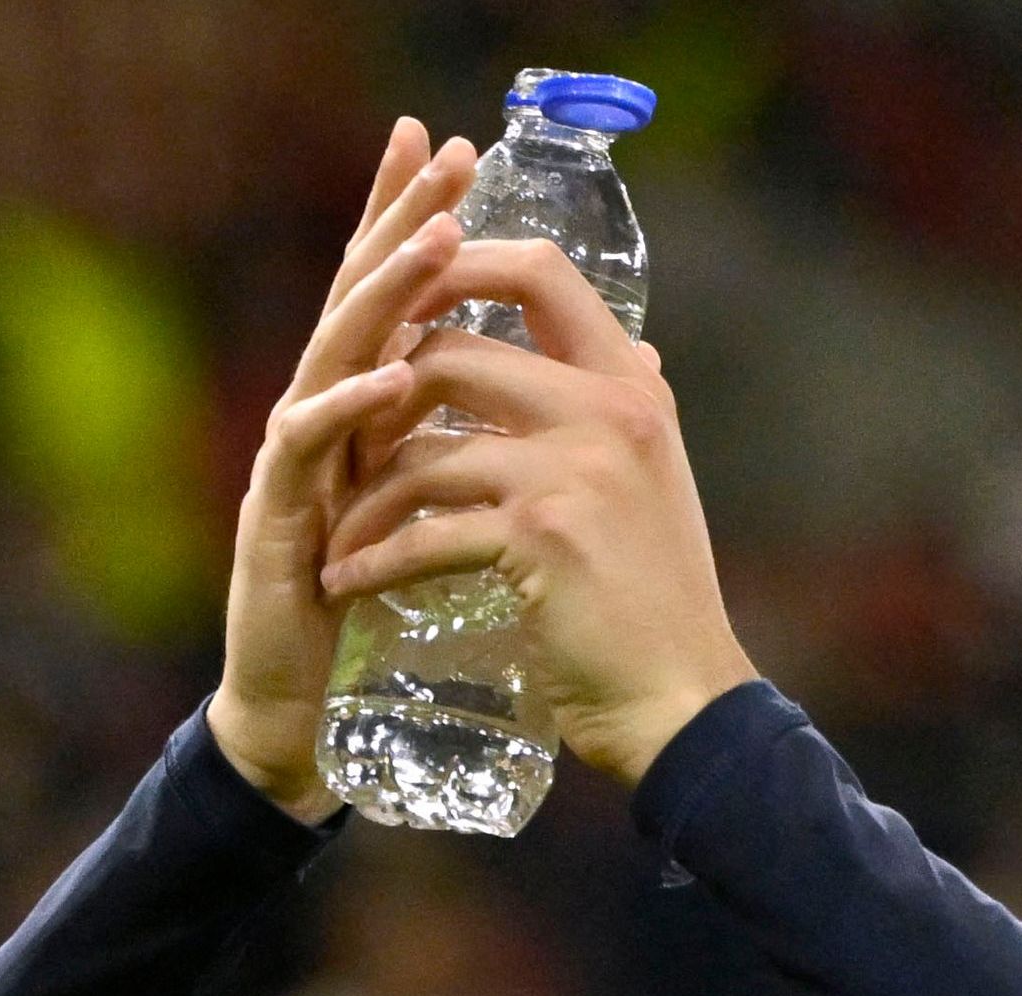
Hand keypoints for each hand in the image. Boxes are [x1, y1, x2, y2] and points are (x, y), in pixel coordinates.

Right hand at [204, 123, 480, 822]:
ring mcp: (289, 465)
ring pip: (329, 355)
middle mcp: (316, 418)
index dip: (410, 216)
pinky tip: (389, 377)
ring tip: (432, 243)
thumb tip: (575, 378)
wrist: (301, 707)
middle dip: (398, 223)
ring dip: (383, 297)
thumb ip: (469, 436)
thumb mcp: (429, 503)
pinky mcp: (273, 521)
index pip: (388, 294)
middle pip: (354, 299)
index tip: (453, 145)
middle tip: (440, 157)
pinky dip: (347, 410)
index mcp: (358, 408)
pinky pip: (305, 450)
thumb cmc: (365, 604)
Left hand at [315, 239, 760, 787]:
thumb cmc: (657, 601)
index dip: (456, 267)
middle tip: (345, 446)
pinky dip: (376, 560)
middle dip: (381, 399)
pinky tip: (348, 583)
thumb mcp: (656, 481)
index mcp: (631, 386)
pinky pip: (426, 532)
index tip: (400, 310)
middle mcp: (609, 411)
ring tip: (339, 534)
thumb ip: (627, 414)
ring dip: (367, 498)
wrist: (682, 701)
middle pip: (455, 353)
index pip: (540, 271)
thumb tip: (631, 347)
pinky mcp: (539, 539)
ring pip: (426, 449)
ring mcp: (574, 471)